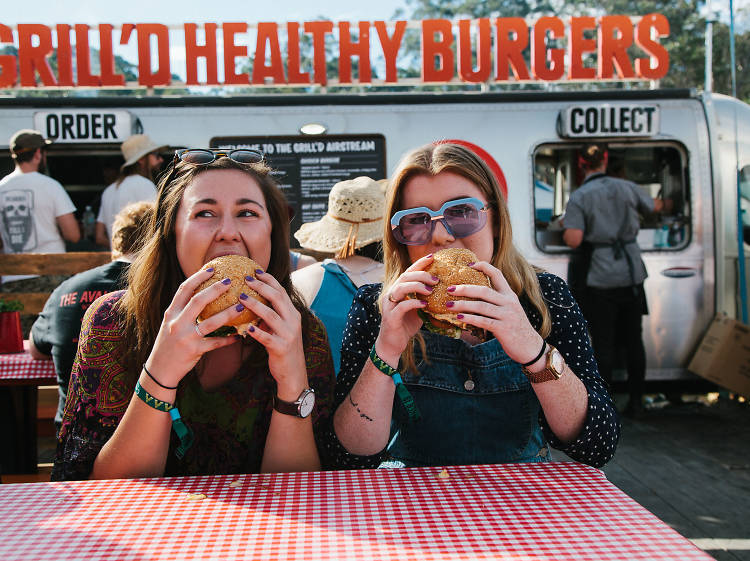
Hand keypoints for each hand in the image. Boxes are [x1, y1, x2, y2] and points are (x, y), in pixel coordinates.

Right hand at [146, 266, 247, 386]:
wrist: (159, 370)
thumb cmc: (169, 344)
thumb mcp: (171, 324)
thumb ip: (183, 311)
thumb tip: (203, 295)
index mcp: (171, 313)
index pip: (184, 289)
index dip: (198, 277)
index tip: (212, 268)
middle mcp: (177, 322)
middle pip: (198, 301)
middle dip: (215, 289)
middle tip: (230, 281)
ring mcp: (186, 337)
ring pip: (211, 322)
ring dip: (228, 314)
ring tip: (241, 307)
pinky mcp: (194, 350)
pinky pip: (216, 343)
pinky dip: (228, 339)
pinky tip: (238, 335)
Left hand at [235, 268, 306, 399]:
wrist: (293, 373)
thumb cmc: (282, 348)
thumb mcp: (280, 329)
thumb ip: (270, 316)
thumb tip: (250, 302)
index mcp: (293, 314)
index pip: (281, 291)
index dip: (268, 279)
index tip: (255, 271)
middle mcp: (293, 321)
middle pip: (277, 298)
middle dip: (261, 286)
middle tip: (245, 279)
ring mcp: (288, 334)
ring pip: (271, 315)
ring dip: (255, 305)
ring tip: (240, 298)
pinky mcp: (281, 348)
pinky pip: (267, 338)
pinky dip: (257, 331)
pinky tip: (246, 327)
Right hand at [375, 253, 436, 362]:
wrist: (392, 344)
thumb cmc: (406, 325)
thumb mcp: (418, 310)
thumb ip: (426, 300)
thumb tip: (445, 293)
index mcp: (398, 290)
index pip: (408, 272)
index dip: (419, 263)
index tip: (432, 257)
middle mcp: (392, 295)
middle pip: (405, 277)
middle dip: (421, 274)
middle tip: (436, 278)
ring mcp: (390, 305)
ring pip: (400, 288)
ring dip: (417, 286)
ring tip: (430, 290)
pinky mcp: (391, 317)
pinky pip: (402, 306)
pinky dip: (414, 303)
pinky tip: (424, 304)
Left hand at [444, 261, 543, 364]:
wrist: (530, 347)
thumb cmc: (515, 328)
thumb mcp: (509, 310)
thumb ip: (495, 302)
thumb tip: (472, 297)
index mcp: (510, 295)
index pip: (497, 275)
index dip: (483, 267)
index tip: (468, 264)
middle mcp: (509, 302)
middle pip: (484, 290)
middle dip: (465, 288)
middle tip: (449, 288)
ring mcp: (507, 315)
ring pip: (481, 306)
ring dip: (462, 305)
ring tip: (448, 305)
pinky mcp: (503, 329)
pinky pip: (483, 321)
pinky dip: (470, 319)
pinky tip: (459, 318)